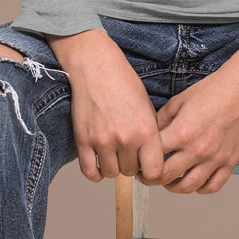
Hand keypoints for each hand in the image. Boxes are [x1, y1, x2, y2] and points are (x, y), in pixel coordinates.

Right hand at [48, 30, 165, 184]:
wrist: (95, 65)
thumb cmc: (122, 81)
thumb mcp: (146, 105)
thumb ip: (150, 133)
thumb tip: (152, 158)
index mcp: (146, 129)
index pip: (154, 171)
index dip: (151, 171)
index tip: (147, 166)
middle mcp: (125, 138)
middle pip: (131, 172)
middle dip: (130, 164)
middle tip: (128, 151)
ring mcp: (103, 141)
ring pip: (111, 173)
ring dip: (113, 166)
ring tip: (114, 152)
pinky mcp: (83, 140)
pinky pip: (90, 172)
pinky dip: (95, 172)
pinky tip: (100, 163)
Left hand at [136, 49, 238, 194]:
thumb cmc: (212, 90)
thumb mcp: (180, 100)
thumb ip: (162, 119)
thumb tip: (149, 134)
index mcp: (181, 132)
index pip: (152, 157)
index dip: (140, 162)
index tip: (137, 163)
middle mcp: (197, 149)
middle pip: (166, 177)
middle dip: (151, 179)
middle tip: (147, 176)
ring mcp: (214, 158)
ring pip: (188, 187)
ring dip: (173, 187)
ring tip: (168, 180)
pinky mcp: (230, 162)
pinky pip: (212, 186)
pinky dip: (200, 189)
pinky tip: (193, 181)